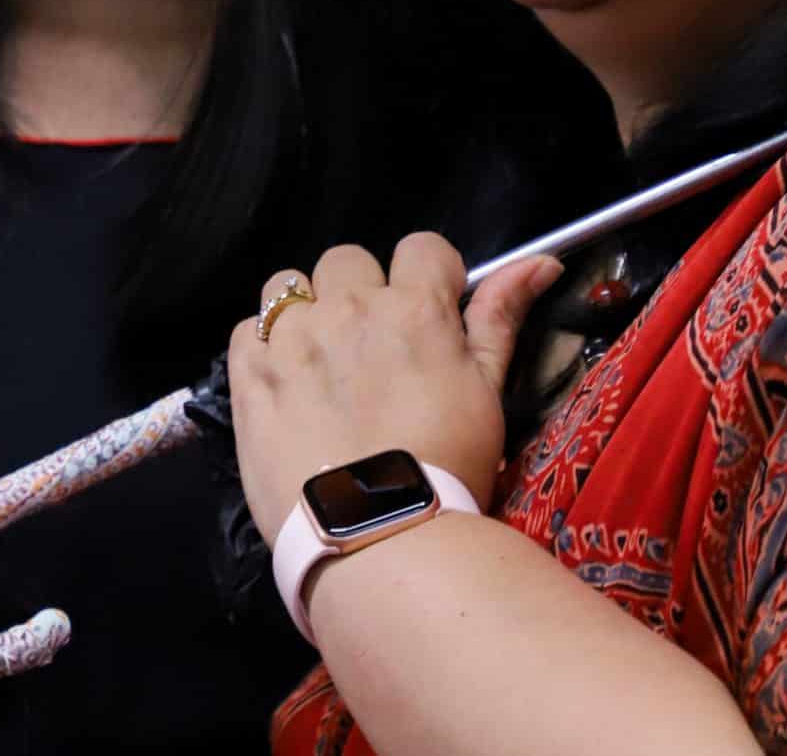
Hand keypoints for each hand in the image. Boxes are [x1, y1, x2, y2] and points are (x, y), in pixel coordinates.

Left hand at [228, 232, 561, 542]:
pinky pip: (246, 329)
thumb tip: (540, 261)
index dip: (430, 279)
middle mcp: (349, 308)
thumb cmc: (446, 468)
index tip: (429, 316)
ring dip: (305, 310)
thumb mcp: (488, 392)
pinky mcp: (250, 375)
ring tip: (318, 361)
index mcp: (414, 308)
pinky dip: (262, 347)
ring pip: (289, 285)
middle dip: (362, 293)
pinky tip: (283, 384)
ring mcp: (293, 338)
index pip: (423, 247)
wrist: (376, 538)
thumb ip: (502, 318)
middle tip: (370, 350)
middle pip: (349, 260)